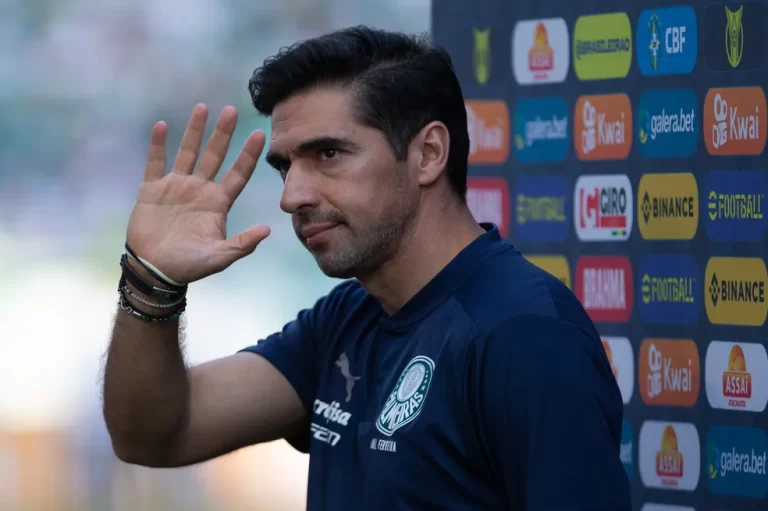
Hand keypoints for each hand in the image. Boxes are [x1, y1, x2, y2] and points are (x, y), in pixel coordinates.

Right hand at [126, 104, 270, 283]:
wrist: (155, 270)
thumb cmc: (189, 265)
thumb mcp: (219, 257)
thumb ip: (242, 244)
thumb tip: (267, 231)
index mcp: (218, 203)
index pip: (238, 173)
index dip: (248, 154)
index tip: (261, 134)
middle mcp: (200, 189)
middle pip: (215, 155)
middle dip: (223, 133)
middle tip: (232, 110)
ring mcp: (176, 187)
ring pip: (188, 152)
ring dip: (194, 130)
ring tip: (203, 107)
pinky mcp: (152, 190)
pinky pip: (155, 162)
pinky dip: (158, 145)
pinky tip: (162, 125)